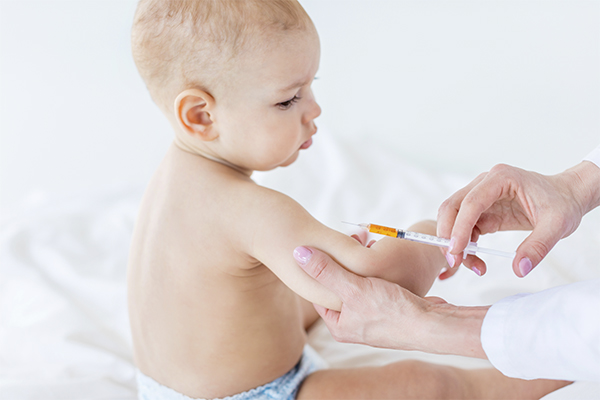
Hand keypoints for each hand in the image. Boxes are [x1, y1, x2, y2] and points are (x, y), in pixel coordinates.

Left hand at [293, 246, 487, 356]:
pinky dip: (374, 271)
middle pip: (338, 287)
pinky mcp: (389, 310)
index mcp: (338, 326)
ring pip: (357, 284)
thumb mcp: (353, 288)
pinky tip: (379, 255)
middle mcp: (353, 325)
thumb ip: (324, 271)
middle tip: (346, 241)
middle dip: (342, 263)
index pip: (319, 292)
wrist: (434, 324)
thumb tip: (297, 253)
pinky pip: (374, 286)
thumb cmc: (393, 311)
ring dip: (359, 264)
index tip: (321, 246)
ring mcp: (372, 319)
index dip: (319, 267)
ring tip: (363, 242)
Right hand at [437, 162, 598, 276]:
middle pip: (452, 207)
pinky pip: (465, 227)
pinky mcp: (483, 209)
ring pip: (454, 218)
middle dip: (448, 235)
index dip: (460, 227)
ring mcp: (482, 196)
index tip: (456, 251)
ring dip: (455, 242)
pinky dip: (465, 244)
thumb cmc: (563, 203)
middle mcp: (486, 183)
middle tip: (454, 261)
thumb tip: (519, 269)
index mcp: (501, 178)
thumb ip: (537, 247)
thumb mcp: (557, 226)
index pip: (471, 202)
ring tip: (471, 265)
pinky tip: (476, 259)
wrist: (568, 196)